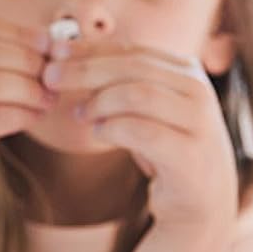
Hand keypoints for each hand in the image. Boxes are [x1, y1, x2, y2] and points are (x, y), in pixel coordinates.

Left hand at [43, 39, 238, 230]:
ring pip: (139, 94)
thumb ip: (118, 83)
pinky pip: (143, 131)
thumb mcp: (145, 111)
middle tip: (50, 78)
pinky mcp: (191, 155)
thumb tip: (66, 55)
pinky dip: (113, 128)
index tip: (55, 53)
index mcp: (188, 73)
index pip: (133, 51)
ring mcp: (199, 123)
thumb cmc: (166, 151)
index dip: (92, 49)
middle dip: (86, 70)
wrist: (201, 202)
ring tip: (80, 113)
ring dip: (100, 101)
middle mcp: (199, 92)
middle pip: (133, 67)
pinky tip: (97, 132)